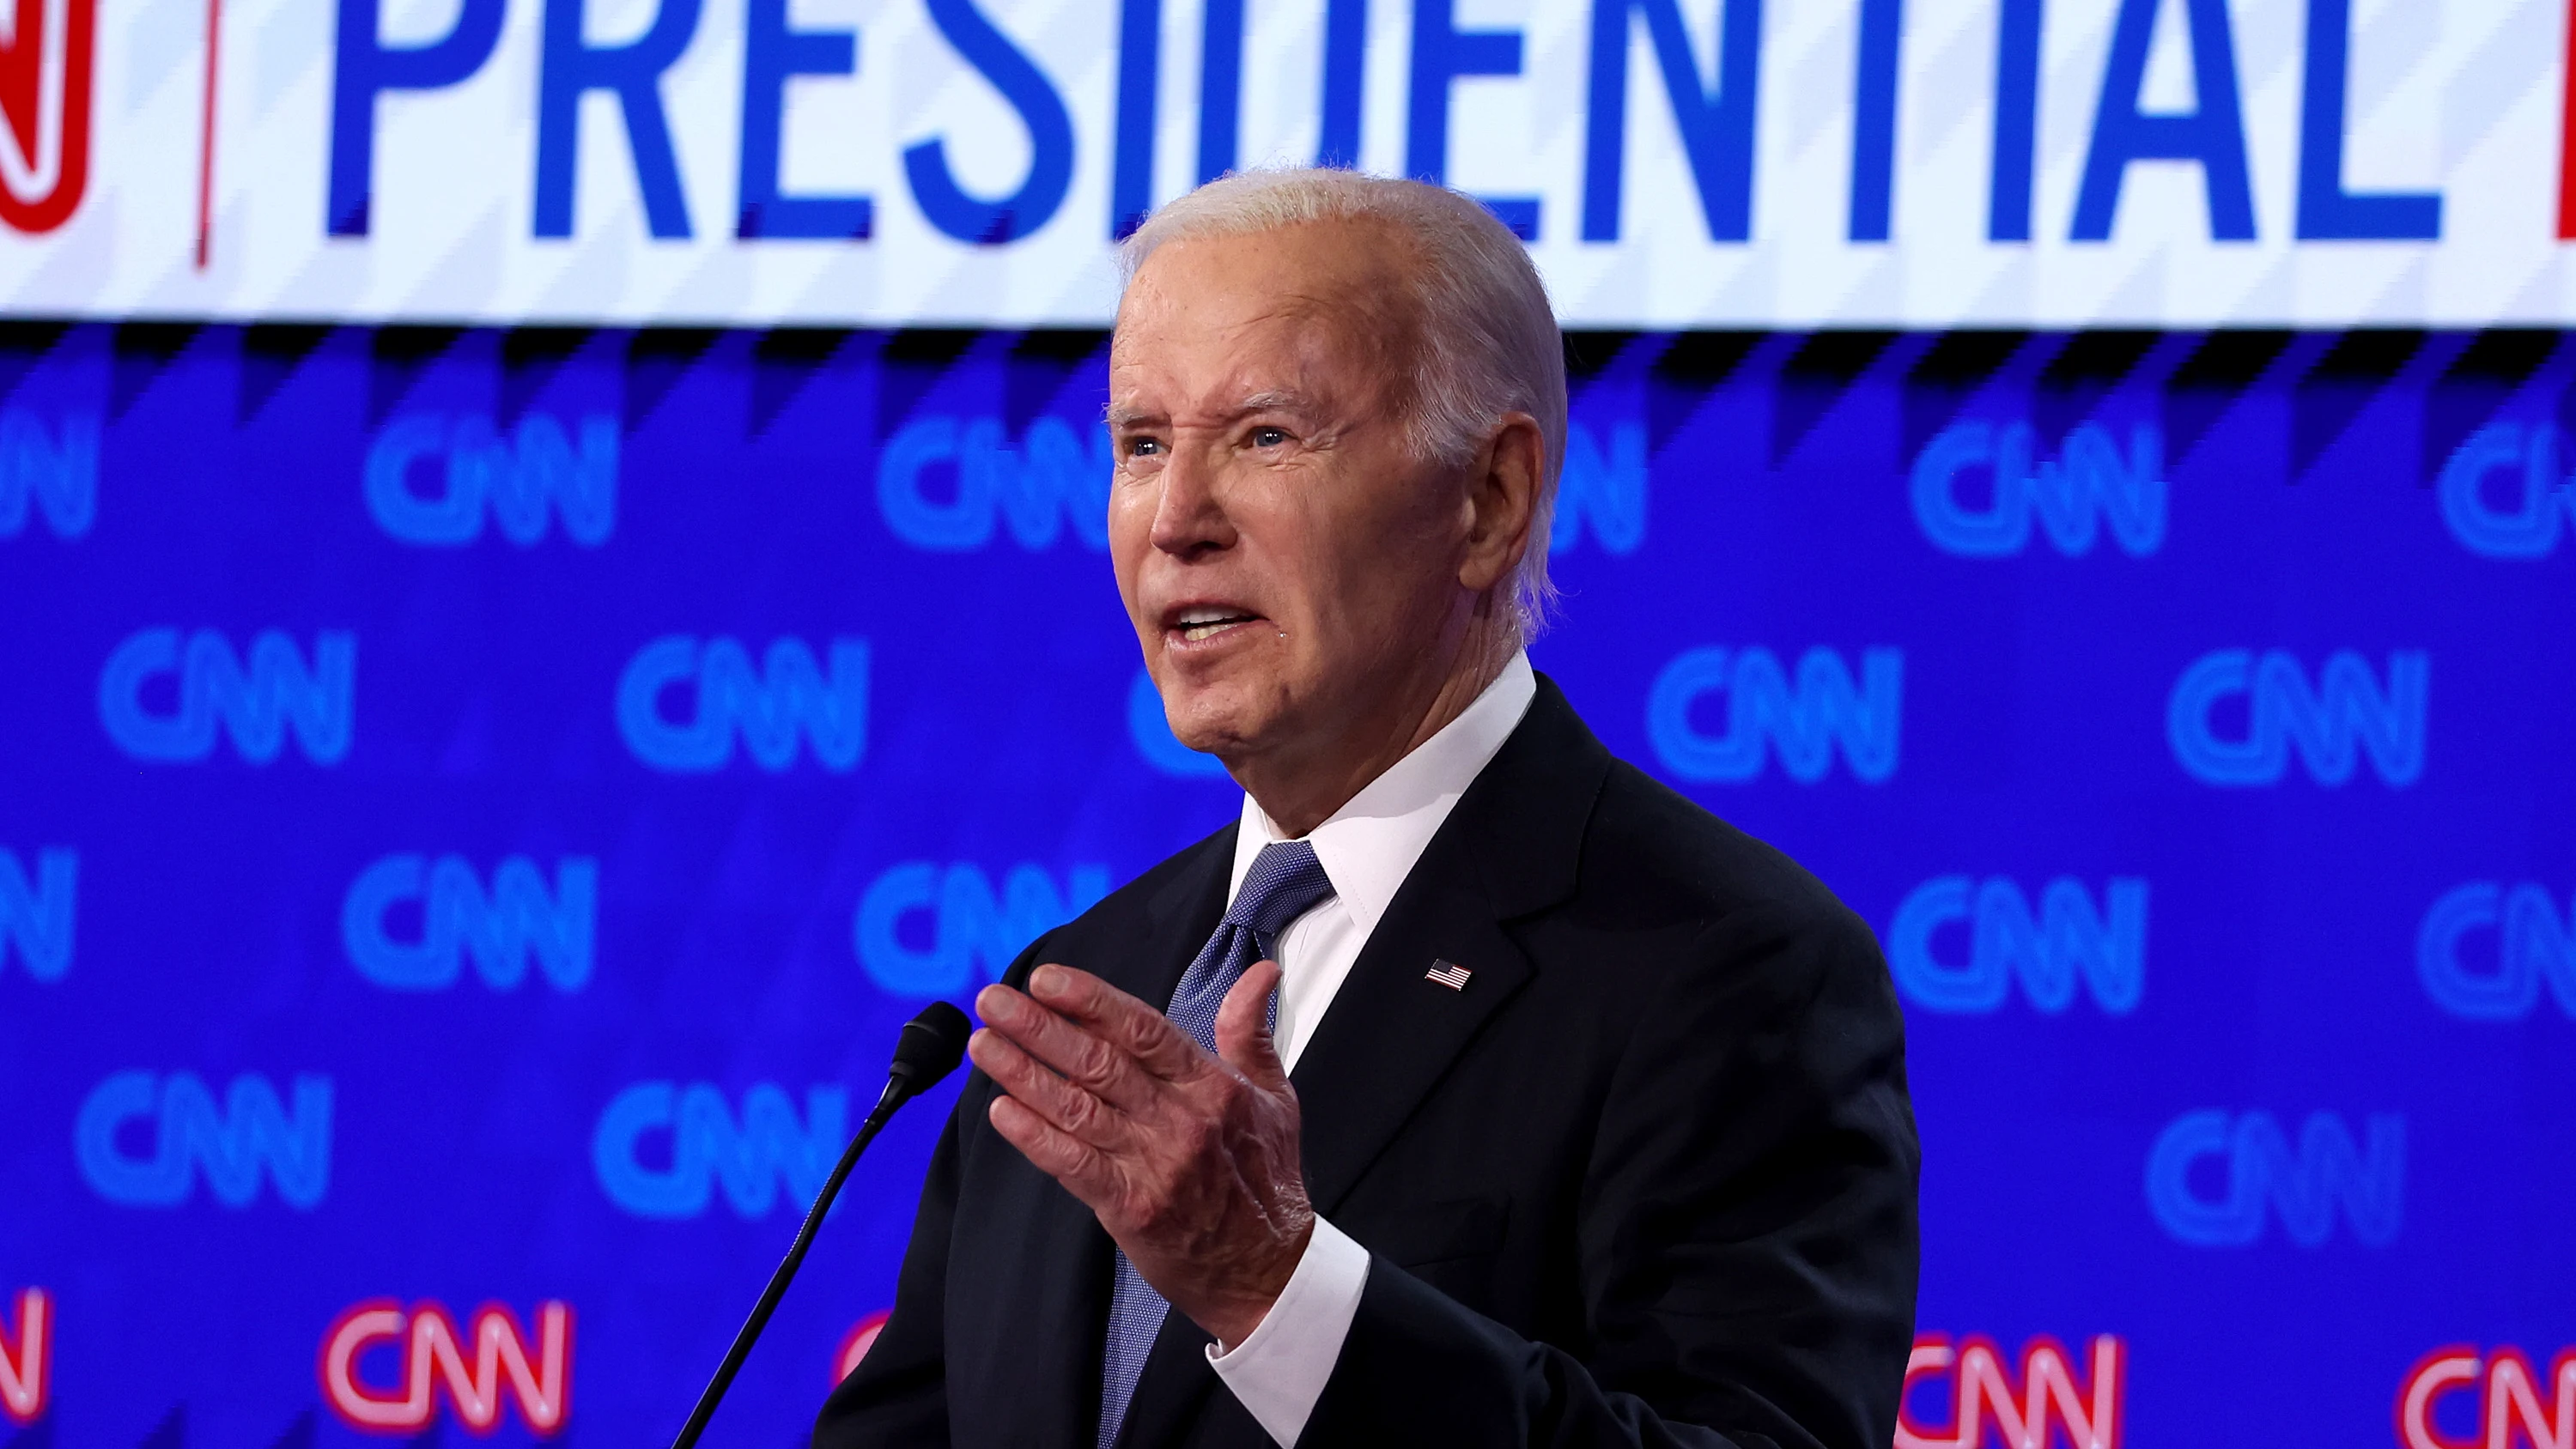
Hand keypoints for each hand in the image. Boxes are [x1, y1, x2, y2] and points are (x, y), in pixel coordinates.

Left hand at [969, 961, 1311, 1347]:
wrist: (1268, 1269)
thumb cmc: (1267, 1179)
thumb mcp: (1275, 1095)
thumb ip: (1250, 1030)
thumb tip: (1260, 973)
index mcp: (1211, 1085)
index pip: (1142, 1029)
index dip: (1090, 1000)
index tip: (1046, 979)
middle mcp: (1181, 1119)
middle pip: (1098, 1062)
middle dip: (1039, 1027)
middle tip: (993, 1001)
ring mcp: (1154, 1164)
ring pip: (1076, 1108)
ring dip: (1023, 1073)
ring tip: (983, 1044)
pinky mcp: (1132, 1207)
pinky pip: (1074, 1164)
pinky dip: (1035, 1137)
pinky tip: (1002, 1111)